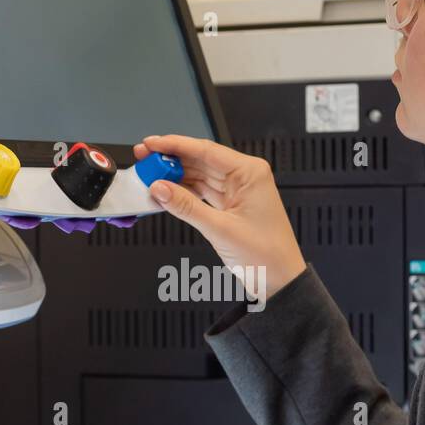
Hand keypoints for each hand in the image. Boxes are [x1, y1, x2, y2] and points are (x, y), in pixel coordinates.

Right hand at [136, 134, 306, 302]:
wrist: (280, 280)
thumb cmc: (267, 255)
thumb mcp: (220, 229)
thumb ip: (186, 207)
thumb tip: (160, 189)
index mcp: (250, 173)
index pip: (206, 150)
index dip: (175, 145)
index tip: (152, 144)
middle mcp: (245, 177)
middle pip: (200, 160)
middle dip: (171, 160)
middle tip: (145, 160)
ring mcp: (237, 191)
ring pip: (199, 175)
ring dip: (175, 176)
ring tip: (151, 177)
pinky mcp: (230, 205)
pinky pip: (202, 191)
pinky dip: (184, 192)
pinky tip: (167, 193)